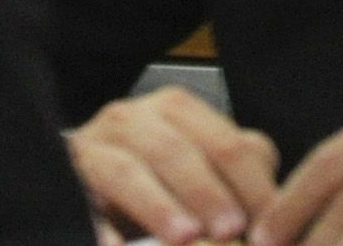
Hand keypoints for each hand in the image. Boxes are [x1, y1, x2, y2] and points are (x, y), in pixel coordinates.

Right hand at [73, 84, 280, 242]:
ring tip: (185, 239)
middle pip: (175, 151)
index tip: (271, 227)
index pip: (225, 142)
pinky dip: (98, 229)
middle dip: (206, 193)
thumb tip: (278, 205)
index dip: (252, 185)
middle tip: (231, 231)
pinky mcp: (64, 183)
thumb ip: (242, 169)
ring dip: (158, 206)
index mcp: (176, 110)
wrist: (85, 180)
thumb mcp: (202, 164)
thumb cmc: (156, 175)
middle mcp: (132, 119)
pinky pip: (80, 205)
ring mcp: (93, 149)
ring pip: (126, 171)